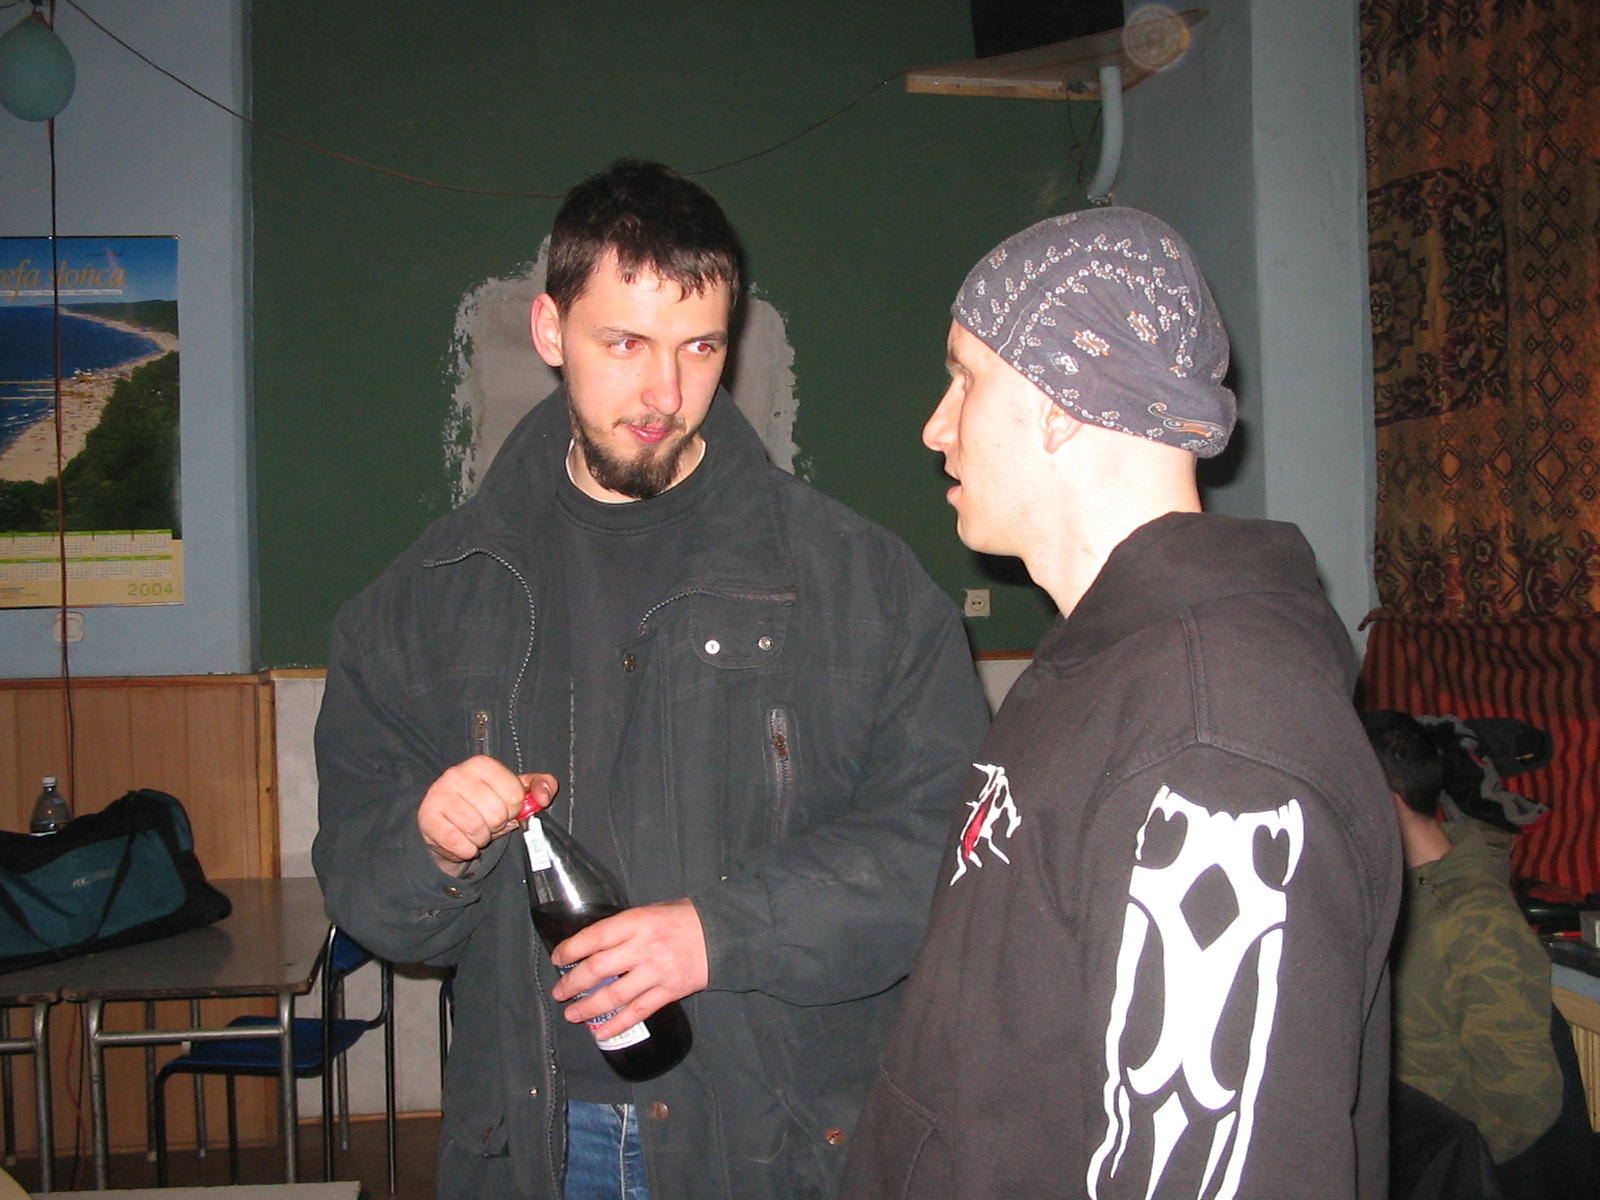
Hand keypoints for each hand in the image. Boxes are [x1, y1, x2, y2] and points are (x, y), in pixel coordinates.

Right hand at [417, 758, 555, 874]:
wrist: (446, 822)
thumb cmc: (484, 804)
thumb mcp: (514, 791)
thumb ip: (540, 786)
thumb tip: (543, 797)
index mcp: (482, 764)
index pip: (514, 795)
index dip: (514, 810)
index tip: (504, 808)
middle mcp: (457, 774)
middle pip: (496, 814)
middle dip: (496, 826)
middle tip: (487, 822)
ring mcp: (439, 794)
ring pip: (476, 829)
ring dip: (480, 839)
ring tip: (475, 831)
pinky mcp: (427, 816)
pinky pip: (457, 842)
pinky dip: (465, 849)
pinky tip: (463, 842)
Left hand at [550, 899, 706, 1037]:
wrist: (723, 933)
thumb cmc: (684, 919)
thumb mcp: (652, 911)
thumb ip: (625, 927)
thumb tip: (594, 944)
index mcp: (637, 922)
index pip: (595, 937)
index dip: (571, 949)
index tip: (557, 958)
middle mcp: (644, 947)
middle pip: (598, 969)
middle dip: (573, 983)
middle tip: (559, 992)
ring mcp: (657, 972)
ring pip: (614, 995)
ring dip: (589, 1007)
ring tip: (573, 1014)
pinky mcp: (670, 992)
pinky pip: (638, 1012)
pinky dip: (617, 1024)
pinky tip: (600, 1031)